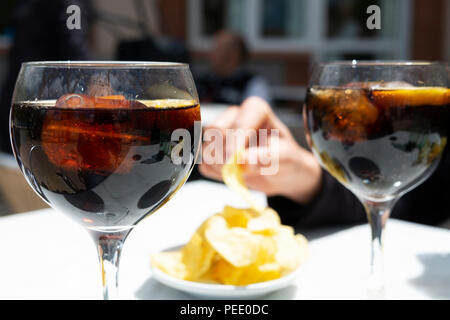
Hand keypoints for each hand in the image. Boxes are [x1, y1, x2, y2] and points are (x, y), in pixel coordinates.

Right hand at [199, 97, 321, 203]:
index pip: (237, 125)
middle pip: (214, 132)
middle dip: (225, 155)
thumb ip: (267, 157)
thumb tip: (244, 161)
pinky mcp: (213, 150)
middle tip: (240, 171)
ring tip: (243, 173)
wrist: (282, 173)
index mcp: (254, 109)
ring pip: (206, 148)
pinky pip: (205, 164)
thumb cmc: (286, 159)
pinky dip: (217, 174)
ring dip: (221, 166)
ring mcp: (221, 132)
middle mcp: (234, 116)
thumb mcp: (286, 158)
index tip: (237, 163)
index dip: (234, 145)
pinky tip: (234, 174)